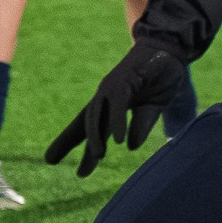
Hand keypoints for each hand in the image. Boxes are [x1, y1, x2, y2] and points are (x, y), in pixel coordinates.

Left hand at [47, 42, 186, 176]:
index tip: (50, 161)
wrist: (171, 51)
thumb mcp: (151, 109)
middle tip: (76, 171)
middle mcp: (105, 97)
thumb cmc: (160, 78)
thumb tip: (129, 147)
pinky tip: (118, 140)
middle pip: (85, 123)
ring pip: (96, 114)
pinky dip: (117, 122)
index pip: (85, 126)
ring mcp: (111, 88)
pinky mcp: (123, 80)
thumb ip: (140, 127)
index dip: (68, 142)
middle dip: (71, 144)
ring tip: (98, 157)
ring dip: (96, 136)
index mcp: (110, 105)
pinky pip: (118, 104)